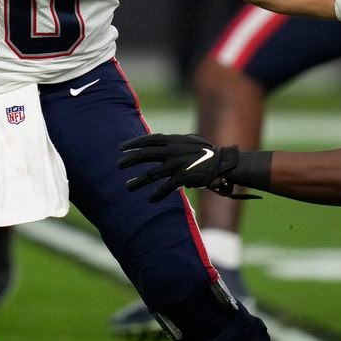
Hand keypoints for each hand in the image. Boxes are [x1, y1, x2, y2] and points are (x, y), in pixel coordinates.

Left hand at [119, 133, 249, 202]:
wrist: (221, 162)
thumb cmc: (206, 151)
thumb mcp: (189, 140)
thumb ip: (175, 141)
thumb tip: (163, 142)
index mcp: (173, 140)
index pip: (149, 140)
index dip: (134, 143)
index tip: (121, 148)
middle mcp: (172, 151)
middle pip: (145, 155)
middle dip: (130, 160)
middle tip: (118, 165)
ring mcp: (176, 165)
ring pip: (151, 174)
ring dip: (138, 181)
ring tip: (127, 187)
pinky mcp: (182, 178)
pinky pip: (166, 188)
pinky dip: (158, 194)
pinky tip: (150, 200)